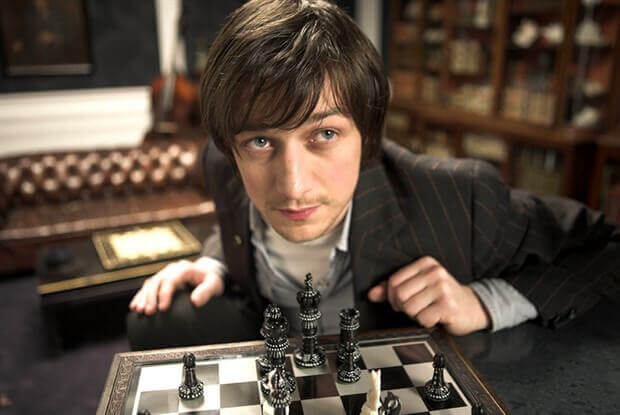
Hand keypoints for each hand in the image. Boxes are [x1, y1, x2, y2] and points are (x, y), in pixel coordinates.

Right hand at [129, 257, 224, 314]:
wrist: (207, 273)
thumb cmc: (211, 279)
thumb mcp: (214, 284)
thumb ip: (206, 291)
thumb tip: (195, 301)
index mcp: (184, 268)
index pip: (171, 280)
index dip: (165, 294)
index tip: (163, 308)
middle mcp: (172, 269)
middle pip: (157, 281)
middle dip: (151, 297)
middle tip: (149, 312)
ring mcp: (165, 274)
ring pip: (150, 283)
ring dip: (143, 297)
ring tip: (140, 311)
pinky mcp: (161, 280)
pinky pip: (147, 287)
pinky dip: (140, 296)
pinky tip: (135, 307)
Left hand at [367, 256, 489, 334]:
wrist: (472, 307)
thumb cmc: (442, 297)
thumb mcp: (418, 286)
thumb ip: (393, 288)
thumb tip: (371, 294)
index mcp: (426, 263)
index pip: (393, 281)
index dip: (391, 296)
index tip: (401, 301)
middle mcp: (435, 272)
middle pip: (399, 295)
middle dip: (403, 307)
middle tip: (415, 308)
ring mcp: (443, 289)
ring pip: (409, 308)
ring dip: (415, 315)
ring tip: (427, 311)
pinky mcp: (448, 306)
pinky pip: (422, 319)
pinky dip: (425, 323)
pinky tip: (436, 317)